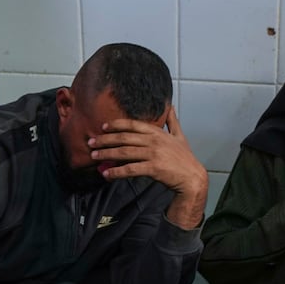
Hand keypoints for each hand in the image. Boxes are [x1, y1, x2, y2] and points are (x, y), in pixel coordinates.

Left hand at [88, 104, 207, 228]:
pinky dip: (117, 172)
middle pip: (124, 138)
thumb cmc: (185, 158)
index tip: (103, 127)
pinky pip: (131, 169)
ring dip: (107, 154)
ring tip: (94, 156)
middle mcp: (154, 141)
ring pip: (124, 152)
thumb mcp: (180, 136)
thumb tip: (170, 105)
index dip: (117, 125)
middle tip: (91, 142)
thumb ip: (172, 121)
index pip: (133, 125)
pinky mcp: (153, 168)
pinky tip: (107, 174)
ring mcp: (153, 154)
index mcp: (158, 132)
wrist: (193, 178)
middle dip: (105, 139)